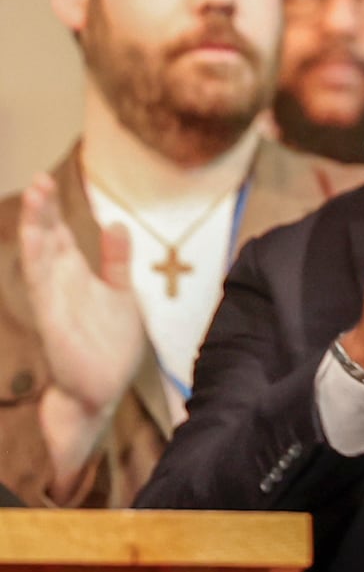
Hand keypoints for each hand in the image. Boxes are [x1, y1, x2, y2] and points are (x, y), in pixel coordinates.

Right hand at [19, 173, 144, 491]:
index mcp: (75, 276)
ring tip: (35, 197)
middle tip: (38, 179)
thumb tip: (115, 222)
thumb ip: (116, 261)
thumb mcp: (121, 294)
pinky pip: (41, 287)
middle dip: (42, 211)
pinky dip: (36, 263)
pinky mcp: (52, 321)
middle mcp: (59, 284)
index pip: (60, 235)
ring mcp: (52, 301)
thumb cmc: (108, 345)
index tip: (46, 179)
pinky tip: (33, 241)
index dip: (53, 210)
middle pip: (46, 239)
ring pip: (39, 257)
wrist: (101, 392)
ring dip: (35, 228)